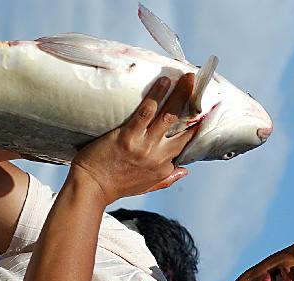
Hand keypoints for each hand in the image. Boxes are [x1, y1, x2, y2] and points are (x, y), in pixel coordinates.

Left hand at [70, 74, 196, 205]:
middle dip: (193, 105)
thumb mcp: (146, 186)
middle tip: (199, 86)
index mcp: (164, 167)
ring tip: (188, 77)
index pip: (186, 144)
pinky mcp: (128, 137)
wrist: (91, 189)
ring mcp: (144, 146)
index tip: (202, 111)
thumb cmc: (115, 186)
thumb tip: (184, 170)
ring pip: (168, 116)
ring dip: (180, 94)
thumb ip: (167, 179)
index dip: (196, 126)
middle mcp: (158, 156)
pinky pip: (146, 112)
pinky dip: (156, 95)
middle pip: (182, 127)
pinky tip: (163, 81)